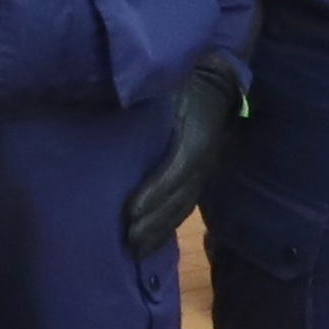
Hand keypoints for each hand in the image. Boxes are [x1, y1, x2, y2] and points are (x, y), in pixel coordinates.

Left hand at [118, 69, 238, 252]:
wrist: (217, 78)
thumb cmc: (183, 79)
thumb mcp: (164, 86)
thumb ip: (143, 101)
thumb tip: (111, 109)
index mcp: (196, 136)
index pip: (176, 171)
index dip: (153, 194)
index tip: (129, 213)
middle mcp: (204, 157)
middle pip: (179, 198)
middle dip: (153, 223)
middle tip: (127, 244)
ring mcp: (206, 167)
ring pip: (184, 206)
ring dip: (161, 230)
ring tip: (137, 250)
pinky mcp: (203, 172)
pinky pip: (187, 202)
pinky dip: (169, 222)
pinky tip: (154, 237)